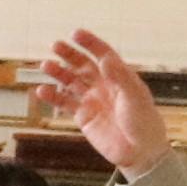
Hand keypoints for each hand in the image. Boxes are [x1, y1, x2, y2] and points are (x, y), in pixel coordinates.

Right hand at [32, 28, 171, 175]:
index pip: (103, 55)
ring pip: (71, 82)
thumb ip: (119, 77)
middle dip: (70, 55)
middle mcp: (104, 86)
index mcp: (120, 77)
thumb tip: (104, 58)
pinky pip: (65, 104)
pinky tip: (41, 91)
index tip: (76, 34)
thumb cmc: (144, 122)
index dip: (90, 43)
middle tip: (55, 45)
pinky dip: (53, 97)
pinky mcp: (83, 117)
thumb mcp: (135, 97)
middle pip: (83, 65)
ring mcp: (92, 101)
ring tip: (45, 65)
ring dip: (59, 73)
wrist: (140, 152)